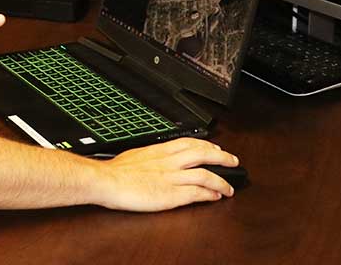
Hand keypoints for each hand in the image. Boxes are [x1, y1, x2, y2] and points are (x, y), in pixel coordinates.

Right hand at [91, 138, 239, 211]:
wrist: (108, 181)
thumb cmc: (116, 171)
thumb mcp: (135, 156)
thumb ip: (149, 157)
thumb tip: (153, 159)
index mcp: (159, 151)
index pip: (189, 142)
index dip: (206, 144)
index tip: (214, 146)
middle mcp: (169, 161)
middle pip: (202, 153)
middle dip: (222, 157)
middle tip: (233, 160)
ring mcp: (172, 177)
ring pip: (205, 173)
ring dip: (221, 180)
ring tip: (230, 186)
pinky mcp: (172, 194)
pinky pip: (197, 193)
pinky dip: (210, 194)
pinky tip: (216, 197)